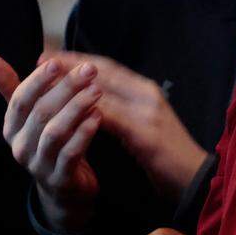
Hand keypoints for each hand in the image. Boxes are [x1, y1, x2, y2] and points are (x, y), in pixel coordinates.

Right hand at [0, 55, 101, 232]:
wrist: (64, 188)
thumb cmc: (48, 141)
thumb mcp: (30, 115)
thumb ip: (13, 87)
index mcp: (12, 128)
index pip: (19, 100)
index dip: (36, 80)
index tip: (56, 62)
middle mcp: (20, 146)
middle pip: (40, 112)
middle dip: (66, 88)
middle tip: (89, 71)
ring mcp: (39, 164)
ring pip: (55, 132)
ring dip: (77, 108)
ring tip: (97, 90)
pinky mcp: (60, 178)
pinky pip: (71, 153)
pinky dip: (84, 133)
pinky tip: (99, 116)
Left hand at [40, 51, 206, 199]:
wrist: (196, 178)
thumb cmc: (168, 153)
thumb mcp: (143, 124)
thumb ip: (123, 108)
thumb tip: (93, 99)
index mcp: (147, 91)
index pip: (109, 67)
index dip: (79, 59)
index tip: (51, 56)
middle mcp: (147, 95)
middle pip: (104, 72)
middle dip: (70, 65)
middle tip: (40, 59)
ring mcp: (149, 112)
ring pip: (104, 91)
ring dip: (73, 85)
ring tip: (45, 83)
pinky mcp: (146, 134)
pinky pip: (110, 118)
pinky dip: (87, 112)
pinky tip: (66, 112)